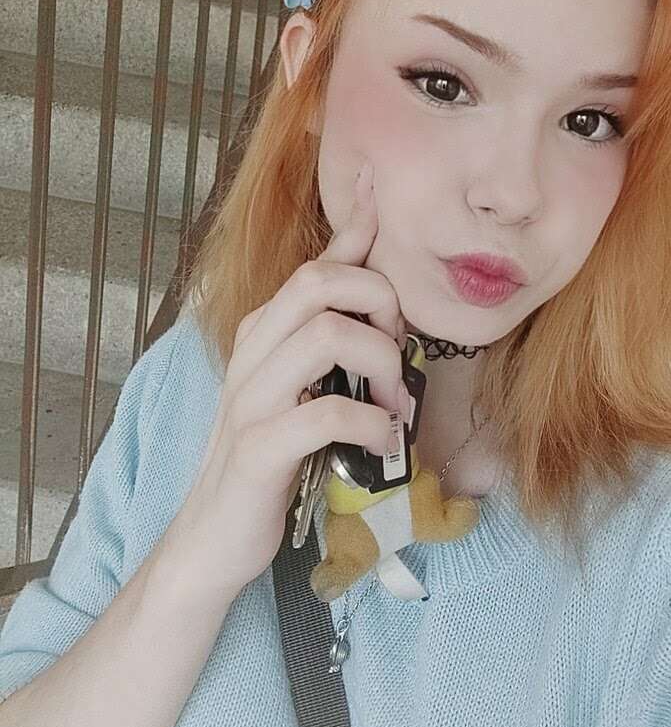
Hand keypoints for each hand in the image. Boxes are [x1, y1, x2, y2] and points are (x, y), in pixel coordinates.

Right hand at [167, 160, 407, 600]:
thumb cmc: (271, 458)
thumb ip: (334, 346)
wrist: (214, 538)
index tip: (381, 188)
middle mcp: (253, 351)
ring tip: (394, 407)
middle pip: (322, 283)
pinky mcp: (258, 449)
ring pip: (327, 334)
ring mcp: (250, 399)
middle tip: (399, 358)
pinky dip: (369, 424)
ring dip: (381, 365)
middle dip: (380, 305)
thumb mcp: (302, 390)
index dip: (355, 225)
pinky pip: (324, 412)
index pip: (316, 264)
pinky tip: (384, 443)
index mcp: (265, 332)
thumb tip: (379, 304)